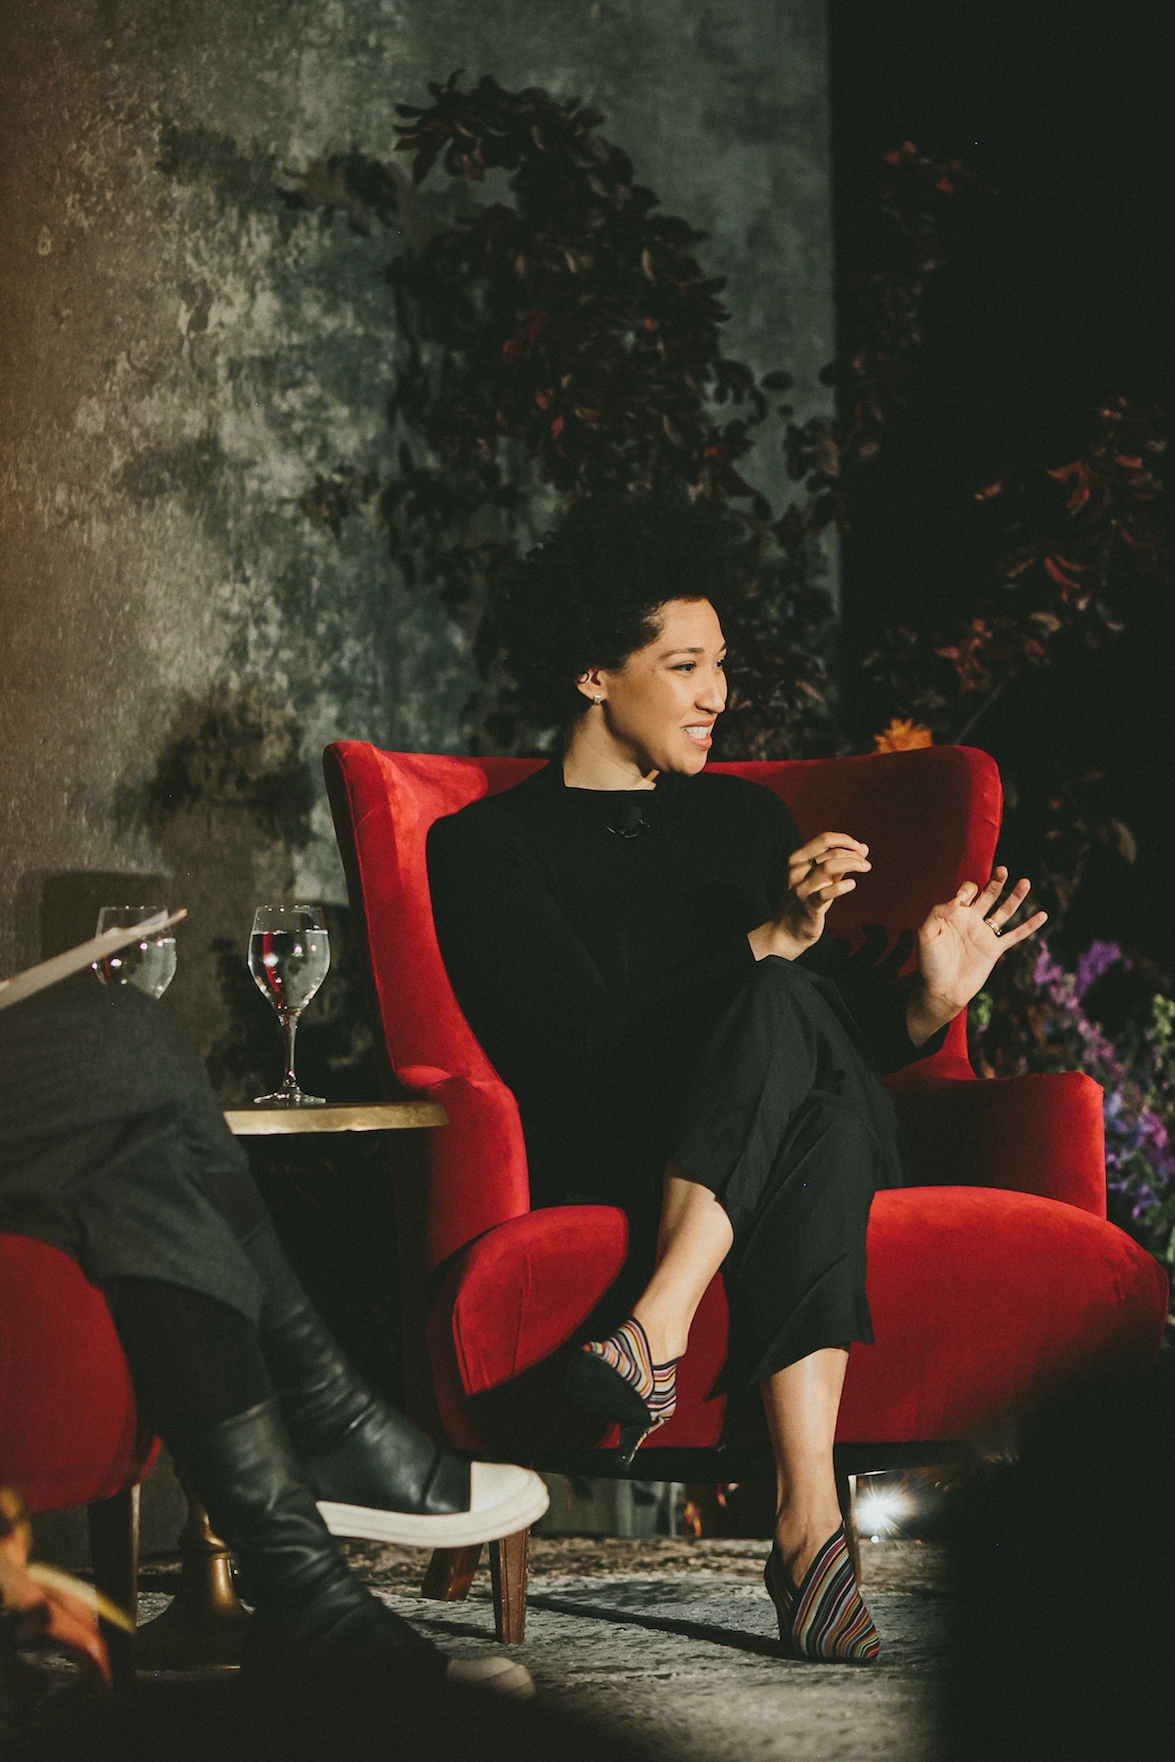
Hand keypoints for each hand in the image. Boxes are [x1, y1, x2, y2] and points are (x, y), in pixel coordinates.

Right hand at [748, 833, 871, 961]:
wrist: (789, 930)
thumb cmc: (808, 901)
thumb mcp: (823, 878)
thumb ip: (841, 862)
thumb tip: (864, 847)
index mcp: (797, 859)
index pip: (824, 839)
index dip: (844, 839)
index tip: (858, 847)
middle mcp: (796, 871)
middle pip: (830, 853)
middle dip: (853, 855)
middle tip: (866, 864)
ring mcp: (801, 888)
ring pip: (829, 867)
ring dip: (852, 864)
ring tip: (865, 868)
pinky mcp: (809, 906)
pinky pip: (827, 892)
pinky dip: (842, 886)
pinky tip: (852, 884)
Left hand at [908, 866, 1047, 1043]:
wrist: (941, 989)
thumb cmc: (929, 963)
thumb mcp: (926, 934)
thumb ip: (937, 913)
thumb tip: (957, 901)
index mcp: (954, 914)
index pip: (966, 893)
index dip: (966, 890)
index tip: (961, 901)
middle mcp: (971, 921)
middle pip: (987, 896)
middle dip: (995, 882)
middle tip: (1003, 870)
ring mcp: (984, 934)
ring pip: (1003, 911)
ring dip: (1015, 897)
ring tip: (1025, 882)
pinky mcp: (994, 949)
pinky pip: (1015, 935)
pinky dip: (1029, 926)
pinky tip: (1042, 915)